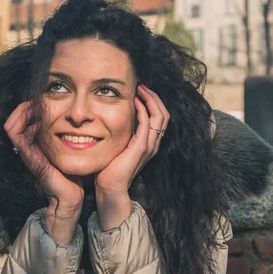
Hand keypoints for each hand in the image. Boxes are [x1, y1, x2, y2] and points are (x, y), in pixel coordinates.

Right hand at [5, 101, 83, 244]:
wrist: (71, 196)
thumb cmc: (73, 173)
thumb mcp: (69, 149)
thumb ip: (68, 136)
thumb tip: (79, 119)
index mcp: (35, 145)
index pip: (21, 120)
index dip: (27, 107)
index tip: (40, 98)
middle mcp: (28, 148)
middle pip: (12, 121)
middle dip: (23, 107)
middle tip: (36, 99)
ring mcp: (27, 154)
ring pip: (11, 127)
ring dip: (21, 114)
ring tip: (35, 107)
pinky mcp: (31, 160)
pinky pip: (19, 139)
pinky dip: (26, 127)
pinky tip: (39, 123)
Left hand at [94, 85, 168, 229]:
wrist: (110, 188)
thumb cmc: (109, 170)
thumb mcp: (117, 147)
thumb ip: (121, 135)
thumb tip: (111, 120)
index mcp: (149, 144)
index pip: (159, 117)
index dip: (153, 102)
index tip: (141, 90)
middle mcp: (153, 144)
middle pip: (163, 114)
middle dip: (154, 97)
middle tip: (142, 85)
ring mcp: (149, 146)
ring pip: (160, 116)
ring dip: (150, 99)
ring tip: (141, 88)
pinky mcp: (141, 147)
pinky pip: (147, 123)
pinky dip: (143, 109)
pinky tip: (134, 101)